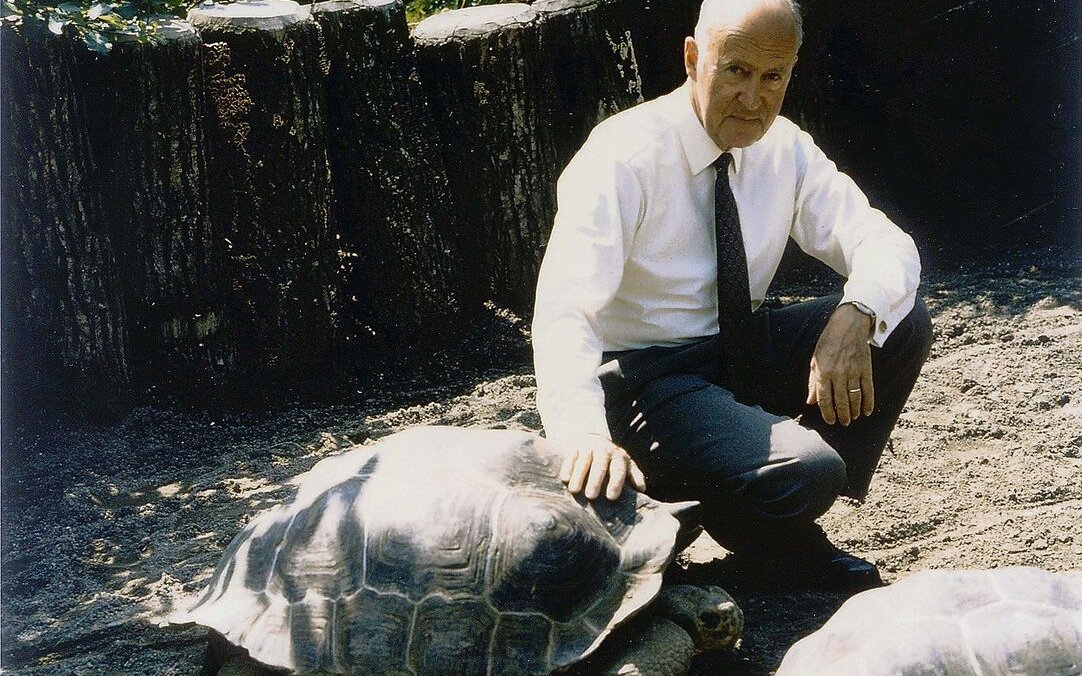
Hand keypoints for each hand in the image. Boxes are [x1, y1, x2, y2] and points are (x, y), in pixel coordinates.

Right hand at [558, 434, 645, 500]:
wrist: (592, 437)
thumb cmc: (610, 459)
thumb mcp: (625, 464)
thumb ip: (633, 475)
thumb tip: (642, 489)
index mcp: (618, 456)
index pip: (618, 470)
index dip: (615, 483)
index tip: (611, 497)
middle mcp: (604, 449)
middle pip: (600, 465)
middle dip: (595, 481)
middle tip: (591, 496)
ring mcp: (588, 446)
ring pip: (584, 461)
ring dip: (579, 476)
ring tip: (574, 490)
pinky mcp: (574, 446)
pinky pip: (570, 456)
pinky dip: (567, 467)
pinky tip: (565, 479)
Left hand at [806, 304, 874, 425]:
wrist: (848, 326)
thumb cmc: (828, 342)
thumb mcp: (815, 360)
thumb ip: (813, 382)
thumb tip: (810, 401)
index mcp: (823, 372)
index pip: (824, 399)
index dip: (827, 412)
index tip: (830, 420)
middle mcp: (838, 374)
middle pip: (841, 401)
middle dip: (842, 415)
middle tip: (843, 423)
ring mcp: (854, 372)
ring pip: (854, 397)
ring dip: (854, 411)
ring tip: (853, 418)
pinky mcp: (866, 369)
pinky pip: (868, 389)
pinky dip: (868, 402)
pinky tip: (867, 411)